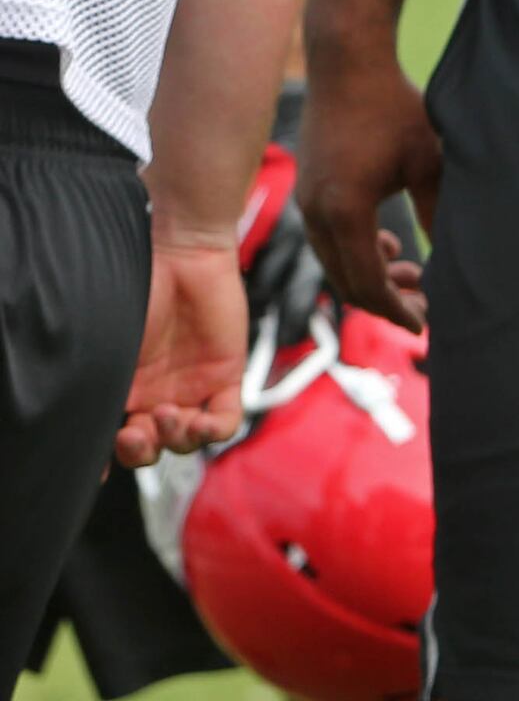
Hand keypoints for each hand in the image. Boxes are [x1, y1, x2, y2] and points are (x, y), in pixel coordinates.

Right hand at [114, 239, 246, 467]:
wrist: (184, 255)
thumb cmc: (139, 290)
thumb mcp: (112, 342)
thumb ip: (100, 382)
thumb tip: (88, 424)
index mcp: (125, 389)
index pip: (115, 439)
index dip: (107, 459)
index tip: (99, 466)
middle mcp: (156, 394)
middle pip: (151, 448)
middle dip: (140, 451)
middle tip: (134, 435)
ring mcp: (193, 388)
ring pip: (186, 441)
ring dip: (176, 439)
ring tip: (170, 413)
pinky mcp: (227, 377)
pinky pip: (225, 421)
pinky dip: (211, 430)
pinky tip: (198, 419)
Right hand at [297, 52, 437, 333]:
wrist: (348, 64)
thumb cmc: (394, 107)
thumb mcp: (429, 161)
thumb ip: (440, 211)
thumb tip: (458, 256)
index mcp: (343, 213)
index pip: (367, 283)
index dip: (396, 310)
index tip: (425, 324)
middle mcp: (315, 214)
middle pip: (347, 281)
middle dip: (386, 300)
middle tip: (425, 306)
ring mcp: (306, 203)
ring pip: (336, 262)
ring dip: (372, 275)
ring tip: (414, 275)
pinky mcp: (309, 191)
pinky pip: (329, 240)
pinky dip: (358, 252)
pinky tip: (390, 246)